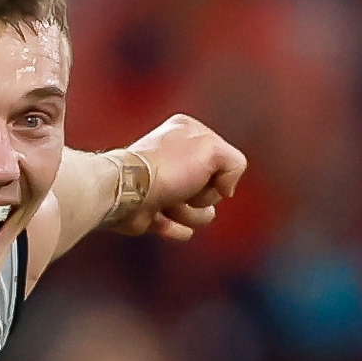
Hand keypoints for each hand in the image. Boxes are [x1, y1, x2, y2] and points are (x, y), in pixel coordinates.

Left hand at [102, 114, 247, 241]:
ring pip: (198, 213)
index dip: (220, 174)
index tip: (208, 174)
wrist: (126, 193)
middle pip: (213, 190)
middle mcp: (175, 157)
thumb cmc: (167, 168)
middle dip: (202, 197)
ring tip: (169, 204)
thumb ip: (235, 164)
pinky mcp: (151, 210)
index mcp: (188, 133)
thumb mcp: (213, 151)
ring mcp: (162, 185)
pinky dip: (174, 227)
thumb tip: (226, 190)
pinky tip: (163, 218)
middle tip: (184, 189)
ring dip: (187, 213)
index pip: (225, 160)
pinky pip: (178, 228)